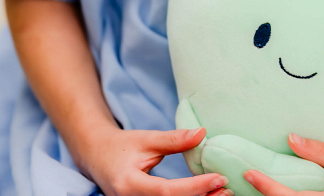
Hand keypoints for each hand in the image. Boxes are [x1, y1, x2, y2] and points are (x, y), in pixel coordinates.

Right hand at [74, 126, 230, 195]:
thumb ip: (173, 139)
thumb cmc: (121, 146)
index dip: (195, 187)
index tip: (219, 177)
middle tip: (228, 189)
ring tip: (223, 193)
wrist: (96, 158)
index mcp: (129, 184)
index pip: (167, 191)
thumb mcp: (146, 139)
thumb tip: (203, 134)